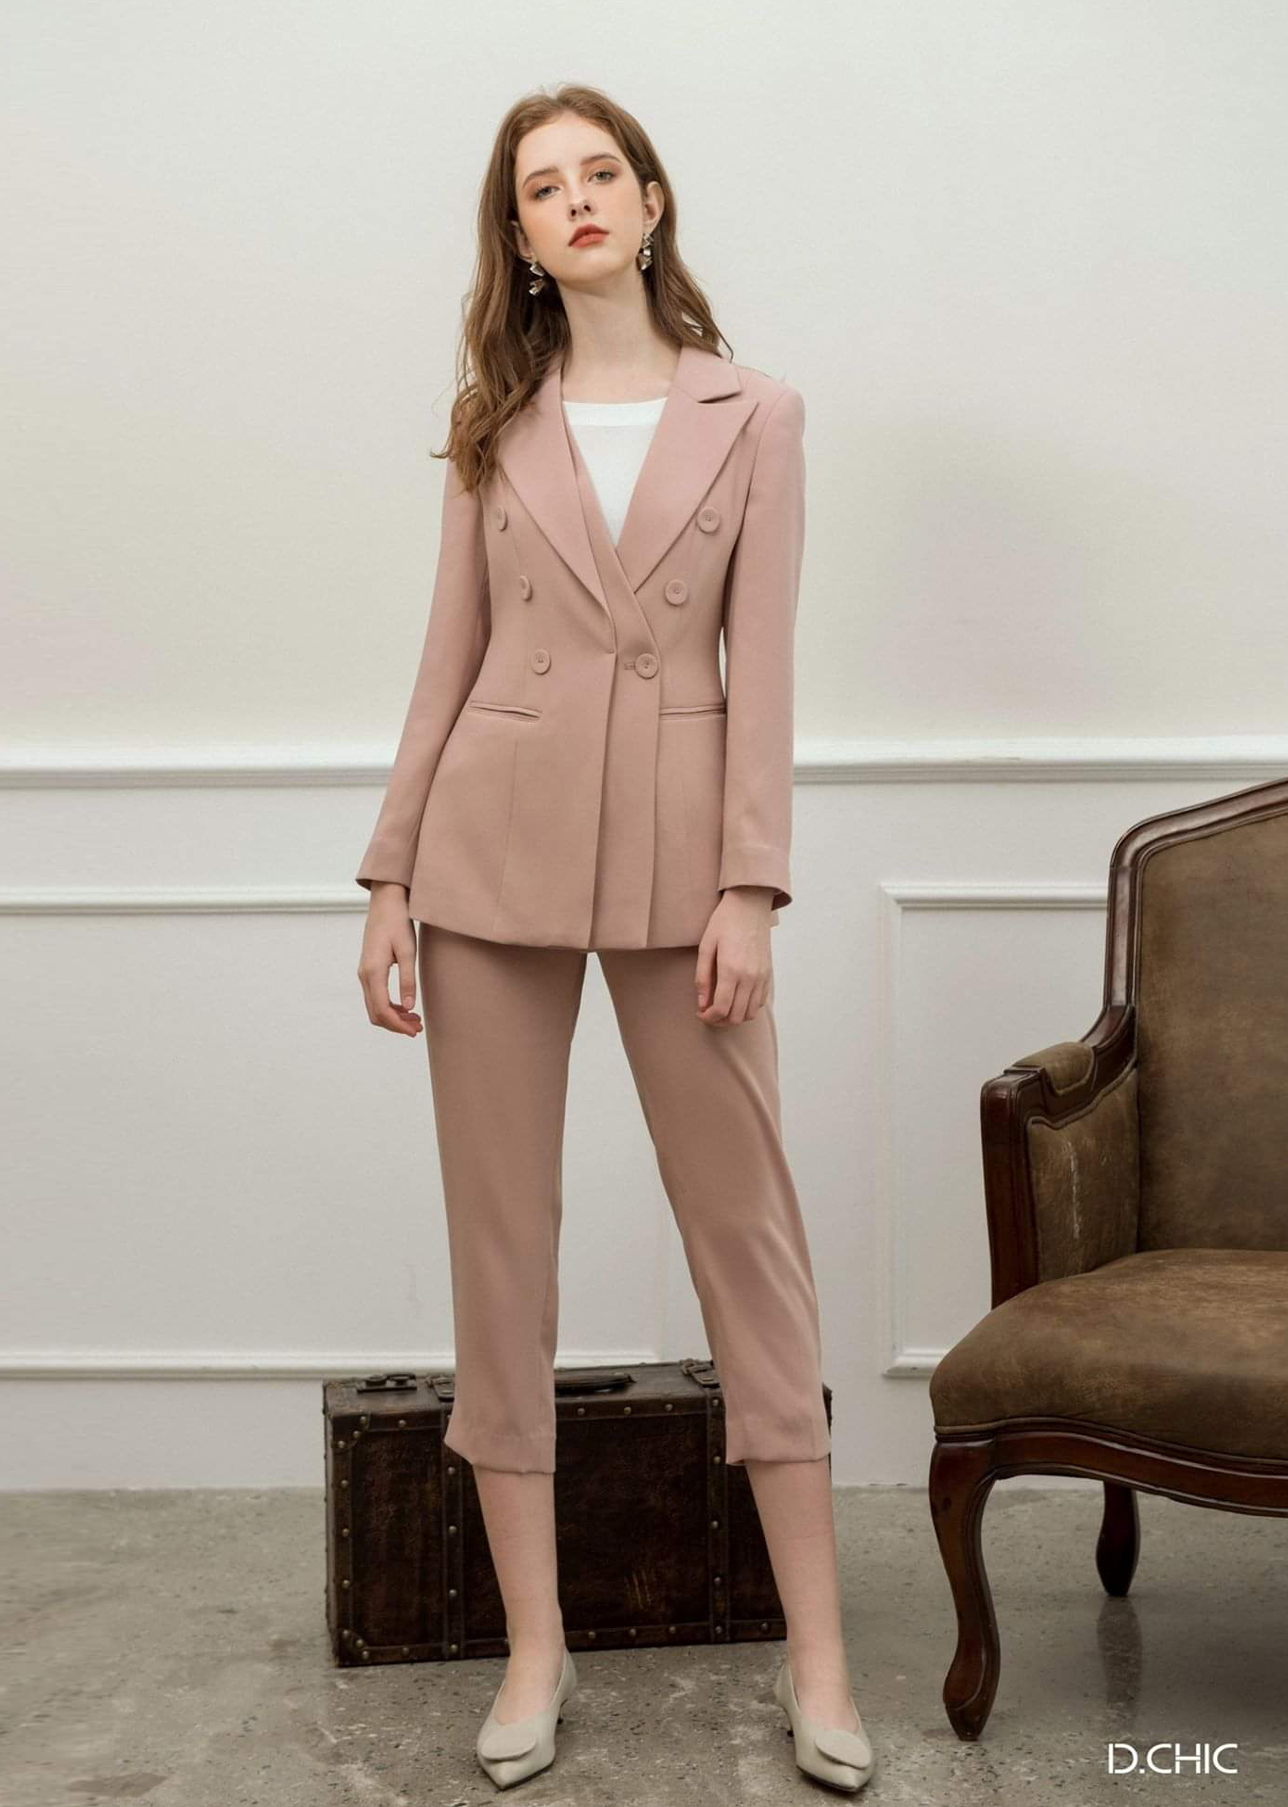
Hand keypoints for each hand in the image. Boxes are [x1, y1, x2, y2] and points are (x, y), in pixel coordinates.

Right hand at [357, 882, 423, 1035]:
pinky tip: (405, 1007)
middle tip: (418, 1028)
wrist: (386, 902)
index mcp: (373, 971)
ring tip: (415, 1020)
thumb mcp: (408, 951)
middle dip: (396, 1025)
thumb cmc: (398, 922)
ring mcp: (364, 972)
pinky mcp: (368, 969)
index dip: (398, 1025)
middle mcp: (364, 975)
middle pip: (375, 1013)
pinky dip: (389, 1007)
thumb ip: (408, 980)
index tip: (415, 1031)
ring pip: (374, 1006)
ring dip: (393, 1017)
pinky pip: (375, 996)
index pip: (382, 1009)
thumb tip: (410, 1007)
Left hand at [694, 887, 775, 1025]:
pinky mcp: (768, 973)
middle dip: (720, 1021)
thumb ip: (703, 977)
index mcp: (732, 970)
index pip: (721, 1009)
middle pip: (737, 1016)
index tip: (700, 1013)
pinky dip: (747, 1007)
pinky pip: (760, 1002)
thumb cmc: (724, 922)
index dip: (708, 1018)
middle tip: (708, 1013)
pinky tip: (736, 998)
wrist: (749, 905)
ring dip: (734, 1017)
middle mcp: (750, 977)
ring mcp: (762, 976)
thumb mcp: (706, 946)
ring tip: (721, 1008)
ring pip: (750, 1013)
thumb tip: (702, 1003)